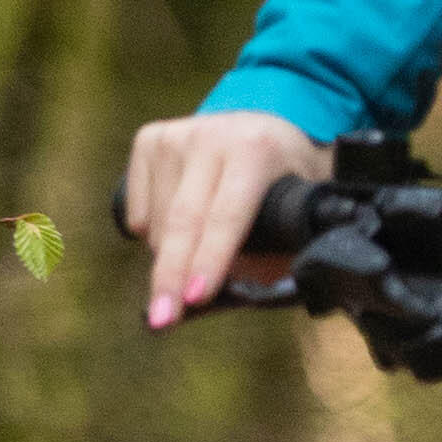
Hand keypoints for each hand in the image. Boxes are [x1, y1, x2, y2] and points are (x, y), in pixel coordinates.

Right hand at [124, 109, 334, 326]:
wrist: (263, 121)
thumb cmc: (286, 176)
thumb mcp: (302, 205)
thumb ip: (281, 248)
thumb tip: (238, 298)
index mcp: (256, 149)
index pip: (227, 215)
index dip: (211, 259)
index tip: (195, 298)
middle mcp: (212, 136)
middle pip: (183, 221)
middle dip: (171, 277)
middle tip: (162, 320)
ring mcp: (176, 136)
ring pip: (157, 224)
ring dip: (171, 260)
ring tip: (194, 264)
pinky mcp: (149, 139)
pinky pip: (138, 212)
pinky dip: (152, 237)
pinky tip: (178, 230)